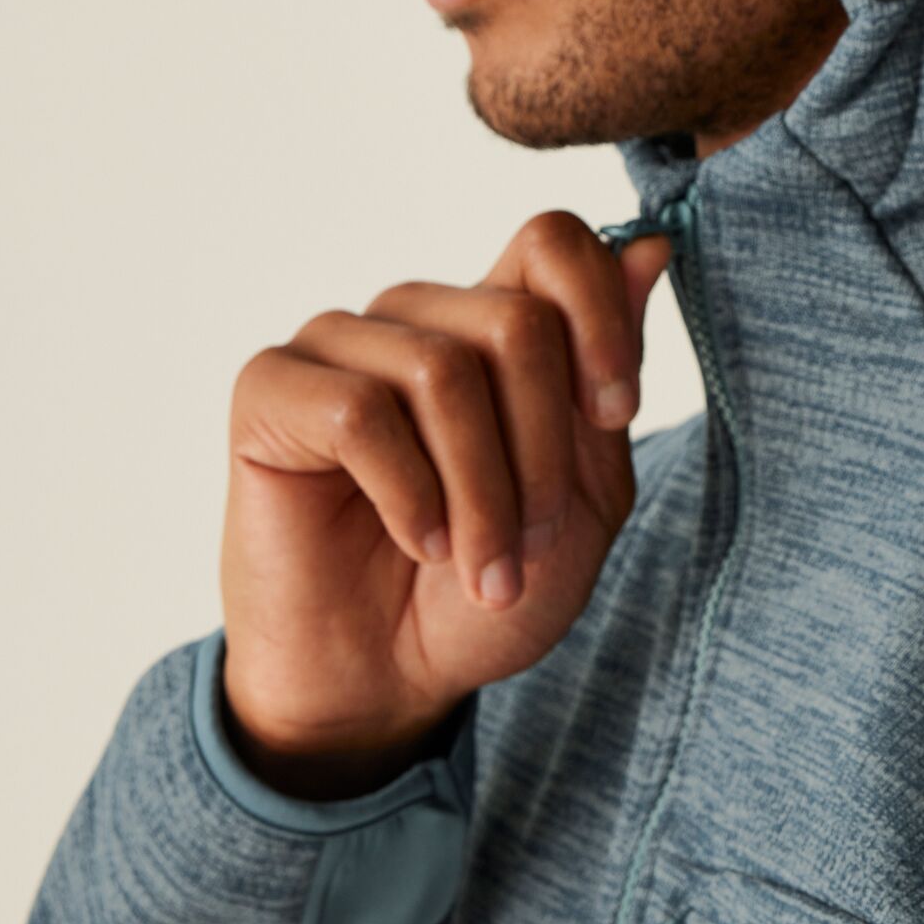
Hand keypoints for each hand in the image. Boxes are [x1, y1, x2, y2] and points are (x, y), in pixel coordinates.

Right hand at [218, 211, 673, 773]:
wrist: (389, 682)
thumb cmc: (490, 584)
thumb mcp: (588, 489)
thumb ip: (612, 367)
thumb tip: (652, 246)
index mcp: (499, 319)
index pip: (553, 240)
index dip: (600, 316)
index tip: (615, 413)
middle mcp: (422, 314)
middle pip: (516, 320)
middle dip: (542, 452)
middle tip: (532, 543)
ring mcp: (342, 343)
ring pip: (443, 370)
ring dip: (480, 490)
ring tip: (480, 566)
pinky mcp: (271, 390)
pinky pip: (357, 412)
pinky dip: (406, 492)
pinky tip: (417, 540)